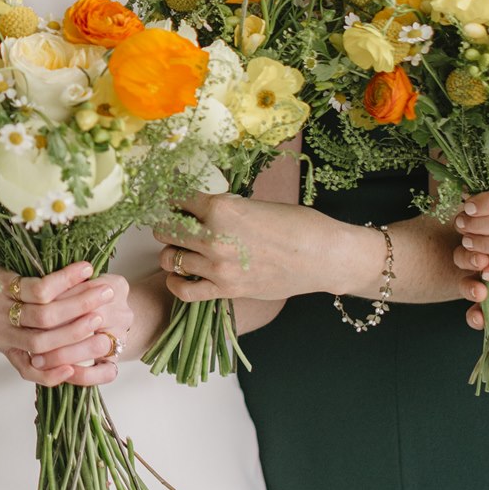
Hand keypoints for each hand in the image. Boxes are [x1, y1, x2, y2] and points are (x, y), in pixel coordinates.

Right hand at [0, 261, 122, 388]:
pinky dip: (50, 373)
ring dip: (74, 334)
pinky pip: (26, 368)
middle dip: (80, 306)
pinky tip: (73, 367)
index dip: (66, 279)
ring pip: (42, 343)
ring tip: (100, 324)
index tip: (89, 268)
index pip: (37, 287)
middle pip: (46, 316)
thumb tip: (51, 239)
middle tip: (107, 293)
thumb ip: (13, 261)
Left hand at [155, 190, 343, 302]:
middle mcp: (213, 236)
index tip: (175, 201)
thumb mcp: (254, 204)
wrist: (323, 256)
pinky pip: (184, 290)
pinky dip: (176, 283)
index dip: (173, 199)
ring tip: (182, 249)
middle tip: (177, 224)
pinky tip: (181, 275)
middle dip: (168, 224)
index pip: (177, 199)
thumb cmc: (296, 224)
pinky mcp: (226, 290)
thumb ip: (224, 207)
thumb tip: (200, 207)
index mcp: (221, 207)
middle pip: (165, 229)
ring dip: (172, 252)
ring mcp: (218, 266)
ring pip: (169, 259)